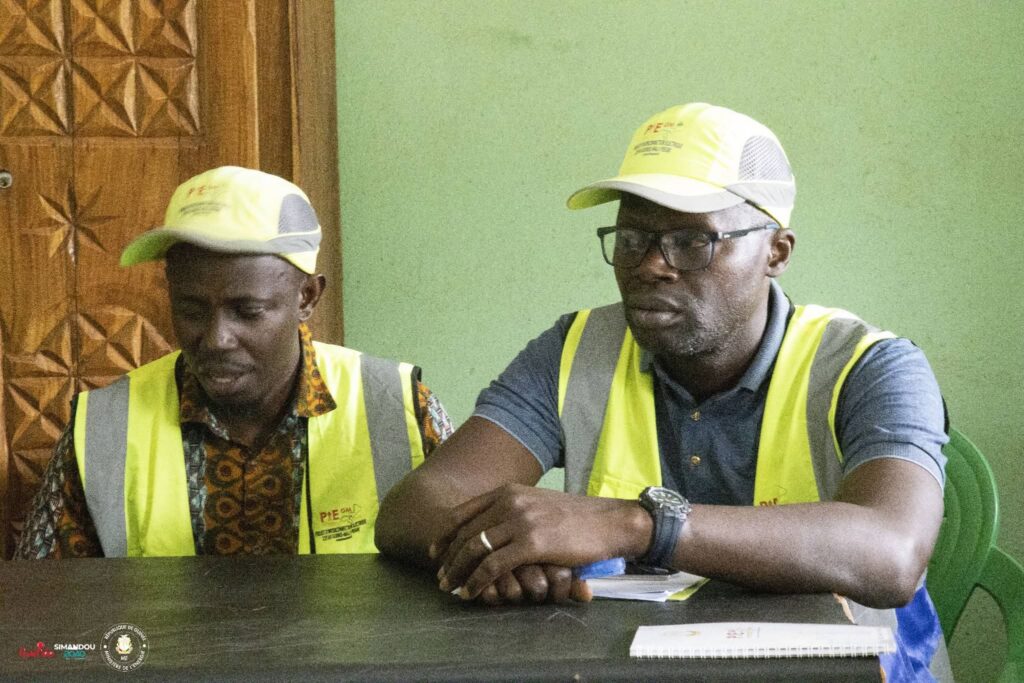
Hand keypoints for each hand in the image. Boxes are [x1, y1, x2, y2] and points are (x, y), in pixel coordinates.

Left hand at [430, 483, 649, 598]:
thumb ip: (513, 509)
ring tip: (451, 588)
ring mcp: (520, 520)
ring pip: (475, 549)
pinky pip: (494, 565)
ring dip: (458, 572)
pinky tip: (472, 592)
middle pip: (465, 533)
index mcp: (508, 491)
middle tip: (440, 577)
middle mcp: (509, 501)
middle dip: (448, 558)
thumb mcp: (537, 503)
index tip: (435, 552)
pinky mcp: (531, 543)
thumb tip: (491, 526)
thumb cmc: (576, 517)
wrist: (608, 521)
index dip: (445, 535)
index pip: (463, 512)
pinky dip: (478, 581)